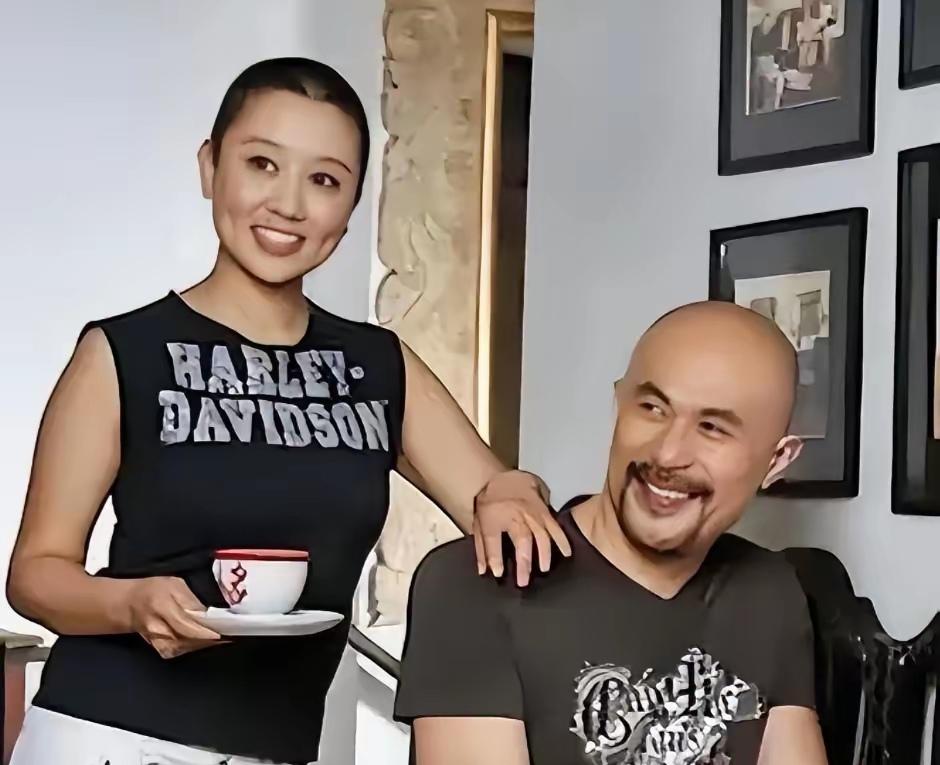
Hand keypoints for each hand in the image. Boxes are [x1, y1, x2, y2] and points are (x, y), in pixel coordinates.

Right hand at [125, 577, 225, 658]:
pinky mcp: (159, 649)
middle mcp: (157, 628)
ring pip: (185, 648)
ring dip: (204, 644)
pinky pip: (180, 652)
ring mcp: (157, 642)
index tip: (223, 632)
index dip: (205, 631)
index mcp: (161, 606)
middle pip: (187, 639)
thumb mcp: (174, 584)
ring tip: (222, 638)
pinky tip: (207, 642)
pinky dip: (195, 647)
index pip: (185, 624)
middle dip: (209, 638)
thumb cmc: (154, 589)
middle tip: (230, 635)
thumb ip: (191, 600)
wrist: (130, 604)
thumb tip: (207, 614)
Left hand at [473, 470, 571, 586]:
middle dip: (524, 562)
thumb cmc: (490, 503)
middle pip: (522, 540)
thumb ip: (482, 548)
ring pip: (541, 533)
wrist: (502, 478)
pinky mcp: (544, 509)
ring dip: (544, 553)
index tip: (499, 573)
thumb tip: (484, 570)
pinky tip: (566, 552)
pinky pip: (555, 525)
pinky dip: (561, 539)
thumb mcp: (478, 523)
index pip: (494, 540)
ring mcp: (532, 512)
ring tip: (544, 569)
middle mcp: (515, 515)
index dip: (496, 558)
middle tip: (524, 581)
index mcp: (495, 517)